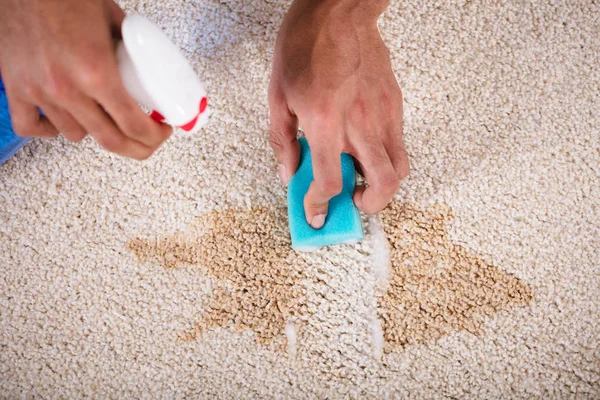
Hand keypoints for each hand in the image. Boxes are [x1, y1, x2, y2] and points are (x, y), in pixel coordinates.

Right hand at [0, 0, 171, 159]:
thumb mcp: (113, 19)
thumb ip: (130, 50)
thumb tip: (147, 67)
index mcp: (96, 71)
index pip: (134, 125)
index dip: (154, 137)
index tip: (161, 133)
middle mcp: (67, 88)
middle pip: (110, 141)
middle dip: (137, 148)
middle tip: (147, 142)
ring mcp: (39, 92)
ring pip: (75, 134)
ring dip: (95, 131)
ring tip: (106, 117)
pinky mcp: (16, 88)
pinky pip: (31, 126)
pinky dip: (50, 129)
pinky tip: (64, 120)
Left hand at [268, 0, 408, 228]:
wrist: (338, 10)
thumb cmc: (304, 46)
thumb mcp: (278, 95)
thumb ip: (283, 140)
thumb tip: (289, 171)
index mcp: (325, 122)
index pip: (331, 181)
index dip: (321, 204)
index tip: (316, 211)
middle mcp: (360, 123)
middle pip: (384, 185)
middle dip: (369, 206)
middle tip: (352, 203)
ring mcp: (383, 114)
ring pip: (400, 168)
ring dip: (382, 185)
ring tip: (362, 179)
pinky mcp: (395, 103)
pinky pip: (399, 143)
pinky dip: (386, 157)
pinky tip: (365, 147)